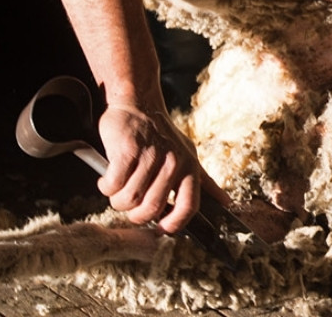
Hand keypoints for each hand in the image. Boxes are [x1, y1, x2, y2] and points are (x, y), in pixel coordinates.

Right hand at [96, 104, 230, 232]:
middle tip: (128, 206)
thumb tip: (225, 202)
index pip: (188, 207)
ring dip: (117, 200)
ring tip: (117, 189)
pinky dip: (106, 187)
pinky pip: (113, 185)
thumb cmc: (161, 135)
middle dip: (135, 215)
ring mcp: (151, 156)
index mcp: (189, 168)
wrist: (138, 103)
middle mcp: (173, 163)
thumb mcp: (188, 155)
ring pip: (128, 199)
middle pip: (151, 209)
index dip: (173, 224)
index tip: (160, 228)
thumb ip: (204, 182)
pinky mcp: (128, 150)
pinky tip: (107, 180)